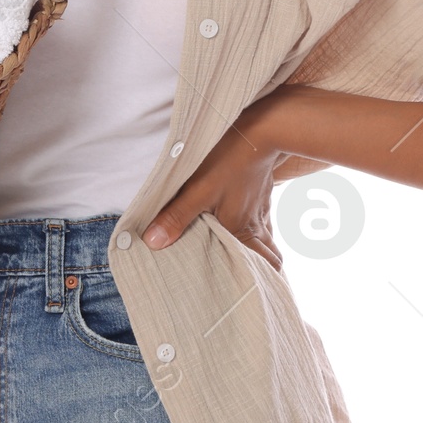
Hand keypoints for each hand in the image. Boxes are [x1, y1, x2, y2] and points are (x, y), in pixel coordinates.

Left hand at [141, 101, 285, 271]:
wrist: (264, 125)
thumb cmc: (229, 158)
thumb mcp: (198, 188)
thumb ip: (176, 217)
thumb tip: (153, 243)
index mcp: (242, 230)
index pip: (261, 267)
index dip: (259, 283)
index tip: (251, 296)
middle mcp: (256, 224)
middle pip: (269, 258)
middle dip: (261, 272)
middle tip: (248, 282)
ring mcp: (262, 208)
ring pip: (266, 239)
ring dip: (258, 251)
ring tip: (244, 260)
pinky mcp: (262, 191)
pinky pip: (263, 219)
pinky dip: (257, 229)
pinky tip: (243, 223)